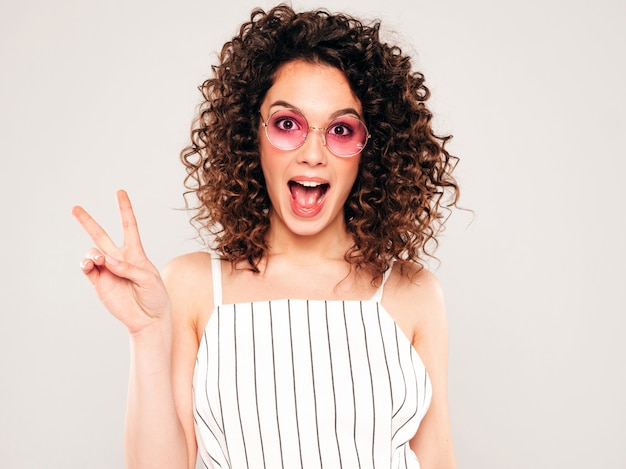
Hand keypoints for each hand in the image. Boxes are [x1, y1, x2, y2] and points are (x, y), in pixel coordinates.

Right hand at [72, 190, 170, 333]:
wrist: (148, 319)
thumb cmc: (155, 297)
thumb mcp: (149, 279)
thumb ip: (129, 268)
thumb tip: (107, 261)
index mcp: (135, 253)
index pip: (129, 226)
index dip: (124, 209)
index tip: (120, 192)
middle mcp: (119, 259)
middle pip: (100, 235)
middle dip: (87, 221)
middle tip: (75, 208)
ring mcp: (107, 270)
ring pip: (92, 252)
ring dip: (93, 253)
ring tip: (100, 261)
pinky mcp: (99, 282)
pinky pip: (87, 268)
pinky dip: (86, 263)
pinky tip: (91, 264)